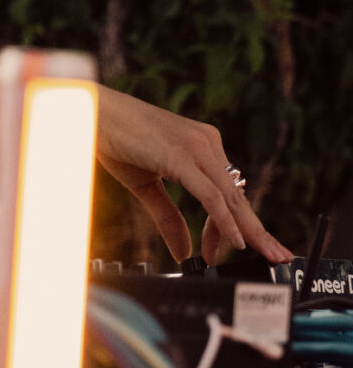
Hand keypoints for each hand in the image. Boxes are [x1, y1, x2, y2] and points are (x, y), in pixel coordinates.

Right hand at [96, 88, 293, 264]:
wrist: (90, 111)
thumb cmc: (114, 139)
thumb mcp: (144, 185)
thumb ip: (167, 216)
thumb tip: (183, 249)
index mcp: (201, 145)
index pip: (227, 192)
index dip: (232, 224)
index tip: (230, 249)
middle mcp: (206, 143)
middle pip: (237, 196)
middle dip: (258, 229)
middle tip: (277, 256)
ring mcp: (197, 147)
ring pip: (229, 197)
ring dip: (248, 230)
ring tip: (263, 254)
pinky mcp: (181, 156)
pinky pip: (210, 195)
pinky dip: (224, 220)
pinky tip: (235, 240)